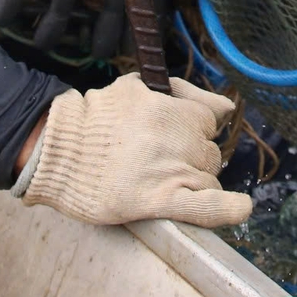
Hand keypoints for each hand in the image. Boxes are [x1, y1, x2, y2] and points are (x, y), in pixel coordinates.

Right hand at [21, 73, 250, 227]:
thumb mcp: (134, 87)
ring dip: (195, 181)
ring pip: (208, 177)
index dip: (199, 128)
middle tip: (162, 162)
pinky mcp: (159, 201)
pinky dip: (228, 209)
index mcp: (173, 109)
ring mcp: (171, 170)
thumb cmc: (92, 120)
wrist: (56, 152)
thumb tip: (218, 105)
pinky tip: (240, 208)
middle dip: (193, 156)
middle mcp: (178, 138)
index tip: (186, 135)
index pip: (212, 118)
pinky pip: (206, 207)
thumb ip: (177, 92)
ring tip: (163, 182)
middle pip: (209, 151)